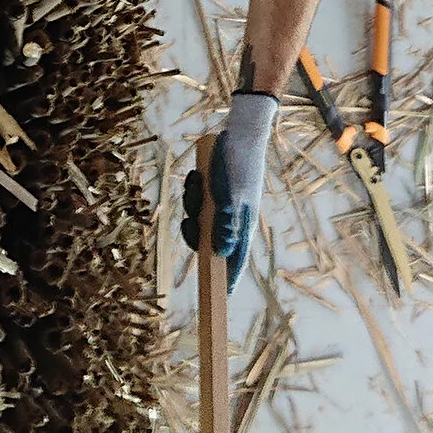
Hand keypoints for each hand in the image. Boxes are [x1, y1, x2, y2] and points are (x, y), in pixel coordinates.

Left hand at [181, 92, 277, 291]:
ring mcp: (221, 207)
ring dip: (192, 204)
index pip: (236, 260)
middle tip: (189, 219)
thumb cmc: (241, 166)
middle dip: (194, 231)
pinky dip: (193, 191)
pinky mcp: (212, 193)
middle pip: (208, 242)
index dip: (228, 279)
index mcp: (243, 225)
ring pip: (198, 220)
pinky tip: (197, 176)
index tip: (220, 298)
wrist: (240, 133)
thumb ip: (227, 225)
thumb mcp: (234, 197)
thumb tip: (221, 254)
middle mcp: (232, 219)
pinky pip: (196, 201)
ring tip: (197, 182)